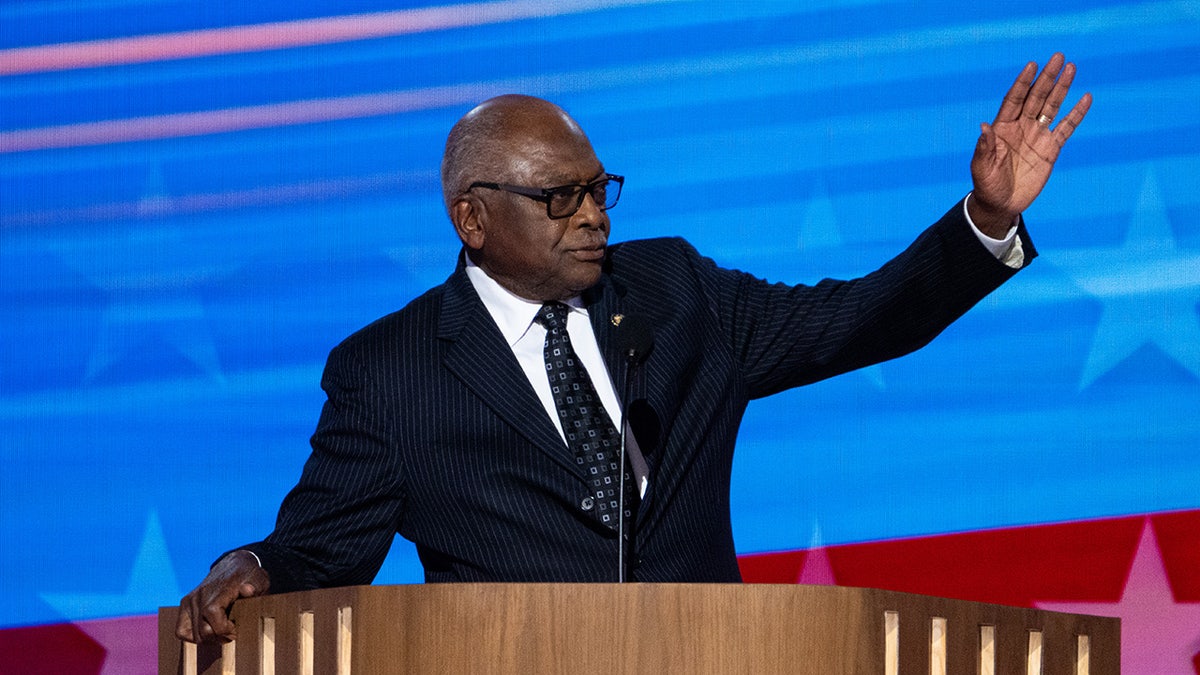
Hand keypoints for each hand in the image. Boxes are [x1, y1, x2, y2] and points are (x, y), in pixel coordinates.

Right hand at [175, 550, 269, 643]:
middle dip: (220, 637)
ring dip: (209, 639)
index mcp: (218, 588)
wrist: (235, 565)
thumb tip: (248, 589)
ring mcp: (190, 599)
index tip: (237, 629)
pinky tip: (209, 630)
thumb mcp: (259, 580)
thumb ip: (255, 587)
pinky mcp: (185, 604)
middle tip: (232, 633)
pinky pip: (181, 630)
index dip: (225, 629)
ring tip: (223, 631)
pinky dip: (194, 636)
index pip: (212, 614)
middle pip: (203, 631)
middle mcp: (200, 594)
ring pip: (193, 634)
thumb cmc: (249, 577)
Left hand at [969, 53, 1091, 236]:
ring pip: (1052, 107)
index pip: (1014, 99)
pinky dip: (1076, 114)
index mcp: (1002, 128)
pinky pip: (1067, 128)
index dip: (1023, 83)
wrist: (1001, 204)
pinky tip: (1086, 98)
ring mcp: (1037, 136)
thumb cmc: (986, 184)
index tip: (1032, 65)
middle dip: (1047, 78)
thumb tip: (983, 126)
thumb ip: (984, 147)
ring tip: (1071, 68)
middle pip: (1036, 97)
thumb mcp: (981, 167)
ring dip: (1061, 88)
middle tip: (1058, 57)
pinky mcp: (1051, 149)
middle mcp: (1021, 127)